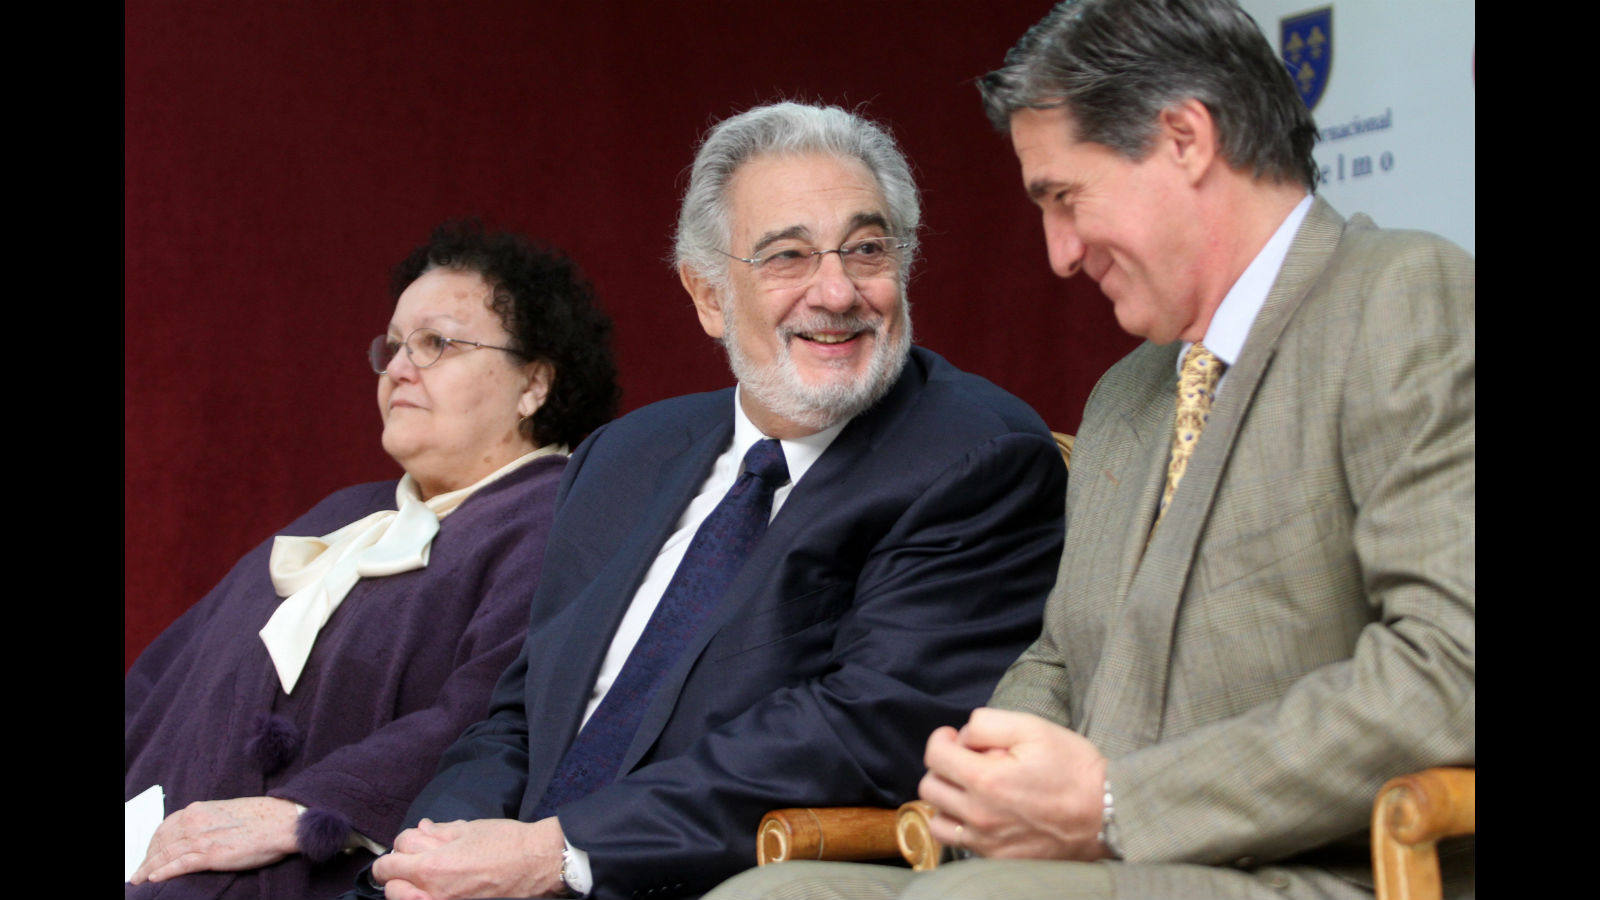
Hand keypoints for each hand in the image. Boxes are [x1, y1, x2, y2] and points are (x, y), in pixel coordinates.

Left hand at [129, 796, 300, 883]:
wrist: (282, 822)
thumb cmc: (262, 817)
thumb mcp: (227, 811)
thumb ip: (208, 819)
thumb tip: (198, 832)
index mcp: (198, 810)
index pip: (165, 827)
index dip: (152, 843)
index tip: (148, 854)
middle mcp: (195, 821)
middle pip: (160, 842)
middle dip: (146, 857)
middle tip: (139, 871)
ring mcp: (201, 838)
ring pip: (164, 855)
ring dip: (147, 868)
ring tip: (138, 879)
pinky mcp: (209, 855)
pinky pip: (178, 865)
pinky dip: (162, 872)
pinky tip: (153, 879)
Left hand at [373, 817, 564, 899]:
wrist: (536, 863)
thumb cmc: (506, 843)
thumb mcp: (468, 829)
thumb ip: (438, 831)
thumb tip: (422, 828)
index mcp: (432, 866)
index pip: (388, 864)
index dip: (396, 851)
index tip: (405, 848)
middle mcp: (433, 892)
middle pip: (390, 887)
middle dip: (397, 872)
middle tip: (414, 862)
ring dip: (408, 888)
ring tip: (425, 878)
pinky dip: (427, 895)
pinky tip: (441, 887)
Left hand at [918, 707, 1109, 860]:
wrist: (1107, 814)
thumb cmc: (1074, 768)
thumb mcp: (1033, 728)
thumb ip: (987, 723)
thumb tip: (962, 736)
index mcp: (985, 780)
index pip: (935, 755)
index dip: (942, 739)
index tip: (954, 737)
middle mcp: (979, 815)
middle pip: (930, 787)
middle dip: (944, 767)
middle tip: (968, 760)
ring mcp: (987, 841)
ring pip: (938, 820)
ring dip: (947, 800)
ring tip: (970, 789)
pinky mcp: (997, 858)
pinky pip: (958, 843)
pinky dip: (960, 826)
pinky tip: (981, 812)